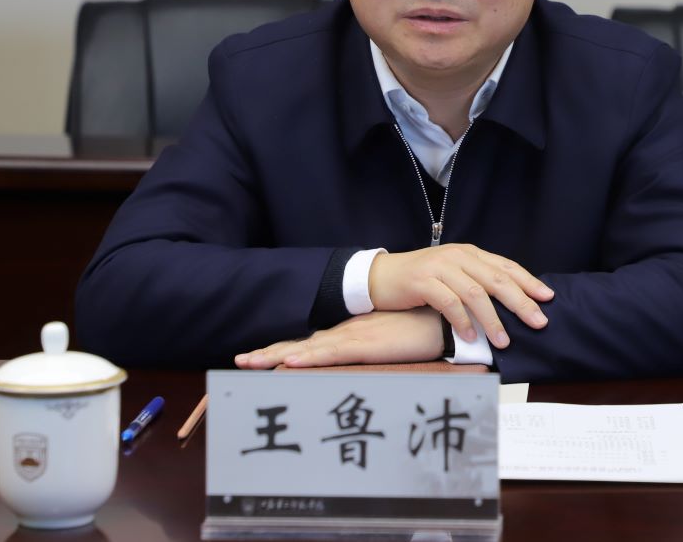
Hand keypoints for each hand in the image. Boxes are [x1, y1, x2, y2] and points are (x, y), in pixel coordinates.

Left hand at [234, 309, 443, 369]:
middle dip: (269, 353)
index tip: (258, 357)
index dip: (282, 351)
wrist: (441, 321)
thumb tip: (358, 362)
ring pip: (307, 350)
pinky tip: (288, 362)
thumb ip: (370, 351)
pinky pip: (331, 354)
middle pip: (299, 346)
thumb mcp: (387, 344)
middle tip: (241, 360)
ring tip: (250, 362)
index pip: (309, 345)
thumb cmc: (418, 333)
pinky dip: (308, 358)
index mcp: (348, 334)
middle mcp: (344, 334)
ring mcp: (352, 338)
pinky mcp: (365, 345)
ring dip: (277, 355)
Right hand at [367, 244, 553, 348]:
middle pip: (497, 279)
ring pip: (475, 293)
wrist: (381, 276)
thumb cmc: (421, 280)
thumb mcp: (453, 274)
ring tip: (503, 341)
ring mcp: (440, 267)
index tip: (548, 298)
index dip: (529, 281)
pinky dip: (462, 321)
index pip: (505, 266)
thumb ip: (477, 282)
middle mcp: (458, 256)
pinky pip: (449, 302)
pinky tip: (470, 337)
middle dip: (520, 302)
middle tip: (538, 322)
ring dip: (492, 320)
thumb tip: (511, 303)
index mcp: (469, 253)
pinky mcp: (423, 282)